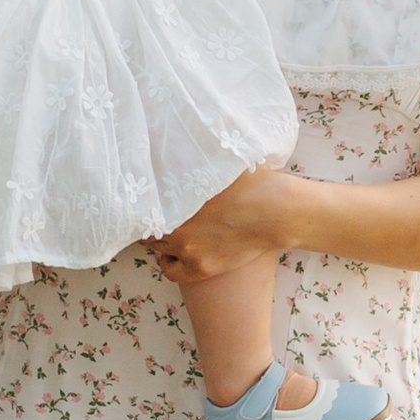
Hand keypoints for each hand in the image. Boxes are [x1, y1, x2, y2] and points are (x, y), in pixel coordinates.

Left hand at [148, 168, 294, 285]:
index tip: (146, 201)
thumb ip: (193, 164)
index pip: (144, 209)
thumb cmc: (251, 184)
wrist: (276, 214)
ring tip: (168, 231)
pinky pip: (171, 271)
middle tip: (158, 215)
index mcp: (177, 203)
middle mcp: (177, 229)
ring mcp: (189, 252)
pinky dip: (169, 262)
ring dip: (159, 241)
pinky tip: (175, 253)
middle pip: (148, 229)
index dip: (143, 205)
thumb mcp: (218, 167)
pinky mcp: (202, 269)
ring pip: (157, 249)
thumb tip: (178, 147)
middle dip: (152, 222)